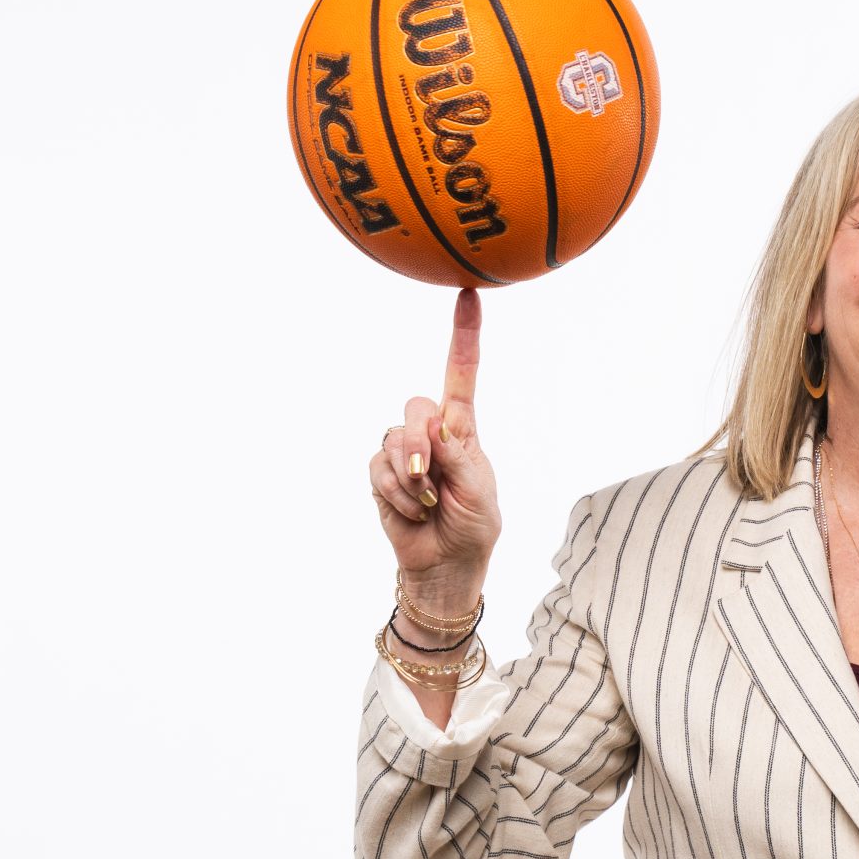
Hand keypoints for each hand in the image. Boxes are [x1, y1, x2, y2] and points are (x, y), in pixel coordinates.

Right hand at [369, 289, 501, 594]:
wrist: (446, 564)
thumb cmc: (473, 526)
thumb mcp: (479, 491)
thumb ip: (459, 455)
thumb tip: (433, 423)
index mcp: (463, 428)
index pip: (461, 374)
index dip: (464, 335)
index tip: (469, 294)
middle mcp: (431, 432)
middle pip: (415, 407)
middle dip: (420, 443)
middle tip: (431, 479)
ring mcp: (403, 452)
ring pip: (393, 440)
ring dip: (411, 479)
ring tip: (429, 502)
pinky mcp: (381, 473)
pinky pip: (379, 468)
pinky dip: (398, 493)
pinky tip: (412, 509)